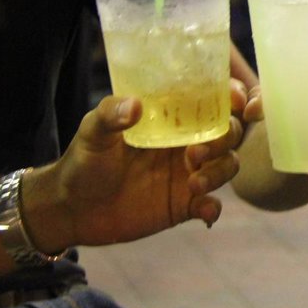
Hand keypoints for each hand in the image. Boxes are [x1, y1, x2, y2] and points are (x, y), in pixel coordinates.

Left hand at [24, 85, 247, 251]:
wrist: (71, 209)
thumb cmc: (82, 161)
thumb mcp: (92, 132)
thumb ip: (110, 114)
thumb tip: (135, 105)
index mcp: (171, 118)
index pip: (212, 100)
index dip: (232, 96)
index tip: (236, 99)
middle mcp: (186, 142)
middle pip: (229, 132)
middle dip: (224, 138)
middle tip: (195, 153)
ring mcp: (189, 174)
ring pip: (228, 166)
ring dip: (220, 172)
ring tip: (194, 183)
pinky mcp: (184, 204)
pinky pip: (212, 205)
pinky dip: (213, 208)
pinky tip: (204, 211)